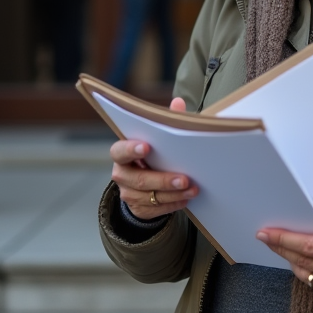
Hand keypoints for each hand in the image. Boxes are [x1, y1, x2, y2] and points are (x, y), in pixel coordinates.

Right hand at [109, 97, 198, 219]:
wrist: (145, 185)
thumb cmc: (154, 155)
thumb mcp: (159, 139)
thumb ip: (166, 122)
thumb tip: (178, 103)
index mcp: (122, 154)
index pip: (119, 151)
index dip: (131, 149)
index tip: (147, 147)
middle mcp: (121, 175)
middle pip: (139, 179)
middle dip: (163, 179)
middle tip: (184, 179)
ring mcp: (128, 194)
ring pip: (150, 197)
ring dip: (173, 194)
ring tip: (193, 189)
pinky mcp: (139, 209)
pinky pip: (156, 209)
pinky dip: (173, 204)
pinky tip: (186, 199)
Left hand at [257, 197, 312, 303]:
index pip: (308, 245)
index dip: (284, 239)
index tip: (267, 232)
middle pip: (301, 259)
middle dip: (280, 247)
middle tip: (265, 236)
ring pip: (305, 273)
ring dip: (289, 259)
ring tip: (280, 245)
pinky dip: (304, 270)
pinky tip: (299, 258)